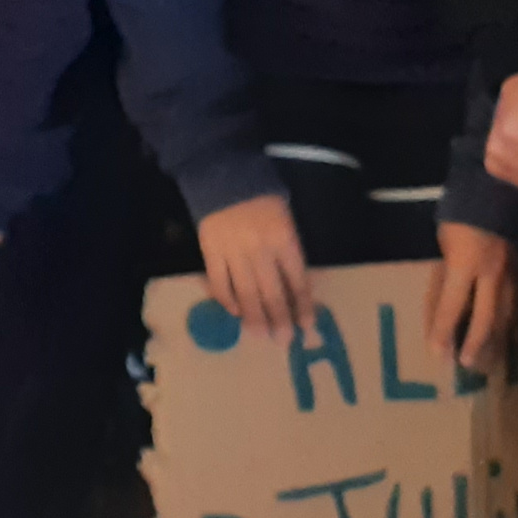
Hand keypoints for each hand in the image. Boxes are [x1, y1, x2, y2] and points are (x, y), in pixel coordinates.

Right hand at [195, 192, 313, 342]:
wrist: (222, 176)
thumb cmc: (262, 197)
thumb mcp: (286, 219)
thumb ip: (289, 250)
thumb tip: (296, 285)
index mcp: (283, 239)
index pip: (297, 280)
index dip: (303, 305)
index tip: (307, 326)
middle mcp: (260, 250)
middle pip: (272, 292)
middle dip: (279, 319)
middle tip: (283, 341)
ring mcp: (233, 253)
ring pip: (246, 292)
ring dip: (254, 317)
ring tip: (260, 335)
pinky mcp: (210, 252)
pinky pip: (220, 282)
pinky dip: (227, 299)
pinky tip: (234, 312)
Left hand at [425, 222, 514, 368]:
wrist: (496, 188)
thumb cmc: (460, 212)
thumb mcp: (443, 243)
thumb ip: (445, 273)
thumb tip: (444, 303)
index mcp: (466, 265)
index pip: (452, 307)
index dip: (443, 332)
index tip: (438, 354)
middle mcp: (492, 273)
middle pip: (486, 317)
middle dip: (475, 342)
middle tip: (465, 363)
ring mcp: (511, 270)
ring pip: (505, 310)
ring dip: (494, 332)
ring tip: (485, 349)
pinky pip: (513, 297)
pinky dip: (505, 313)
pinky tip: (501, 323)